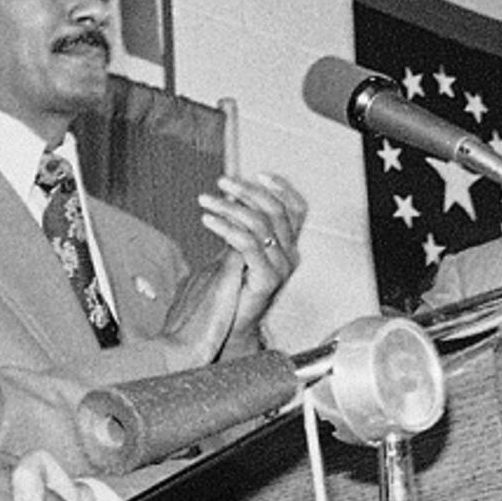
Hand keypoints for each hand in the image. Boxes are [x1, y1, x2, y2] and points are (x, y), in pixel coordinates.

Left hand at [196, 172, 306, 356]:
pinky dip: (226, 228)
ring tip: (205, 200)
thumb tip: (231, 194)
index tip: (257, 173)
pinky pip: (247, 245)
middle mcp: (291, 255)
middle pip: (275, 211)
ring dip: (229, 207)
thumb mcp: (240, 249)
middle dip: (247, 192)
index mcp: (289, 245)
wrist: (230, 327)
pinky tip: (208, 220)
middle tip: (221, 182)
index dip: (281, 188)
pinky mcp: (267, 279)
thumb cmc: (233, 288)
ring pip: (260, 224)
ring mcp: (281, 268)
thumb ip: (241, 224)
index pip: (296, 209)